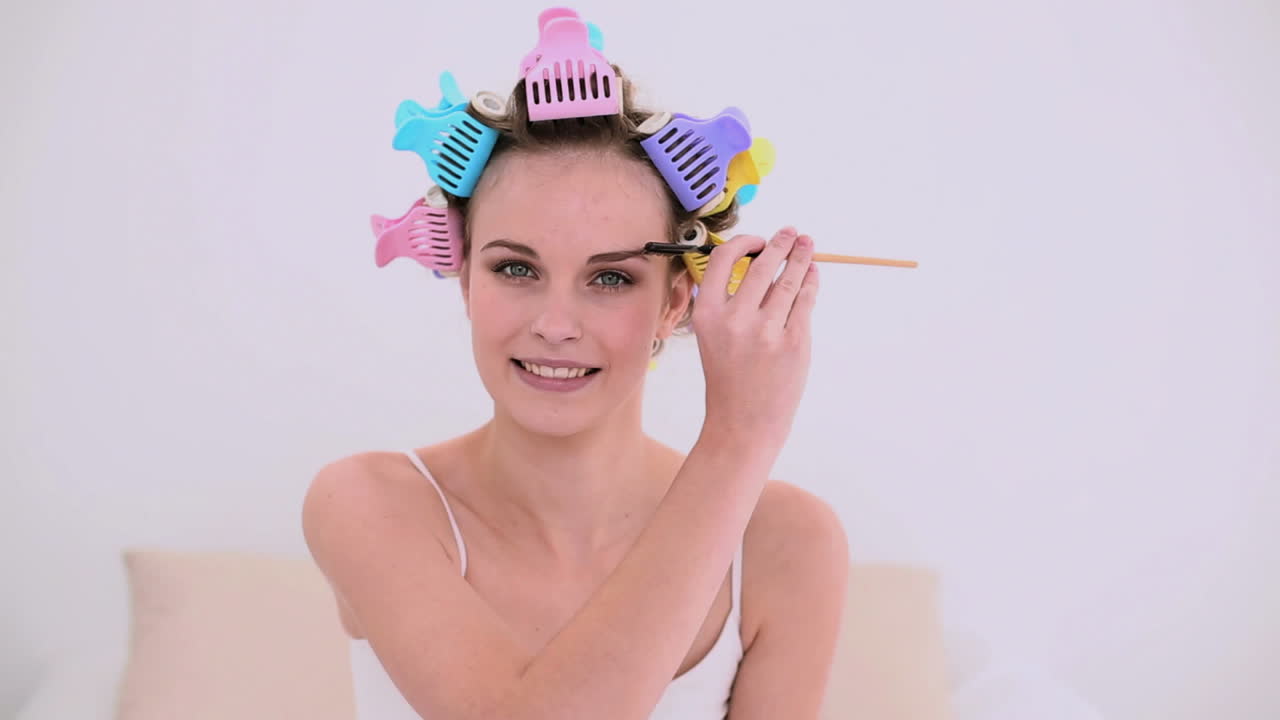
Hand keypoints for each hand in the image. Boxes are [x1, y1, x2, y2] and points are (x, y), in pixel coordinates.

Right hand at [692, 226, 818, 456]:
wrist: (743, 423)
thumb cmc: (729, 378)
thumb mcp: (714, 337)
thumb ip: (732, 302)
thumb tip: (763, 264)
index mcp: (707, 314)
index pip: (722, 259)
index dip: (743, 244)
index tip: (757, 241)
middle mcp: (735, 319)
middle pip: (762, 265)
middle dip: (781, 244)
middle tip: (792, 232)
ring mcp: (767, 330)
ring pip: (789, 280)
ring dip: (801, 258)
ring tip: (808, 246)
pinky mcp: (794, 342)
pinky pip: (805, 302)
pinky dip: (811, 283)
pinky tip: (813, 274)